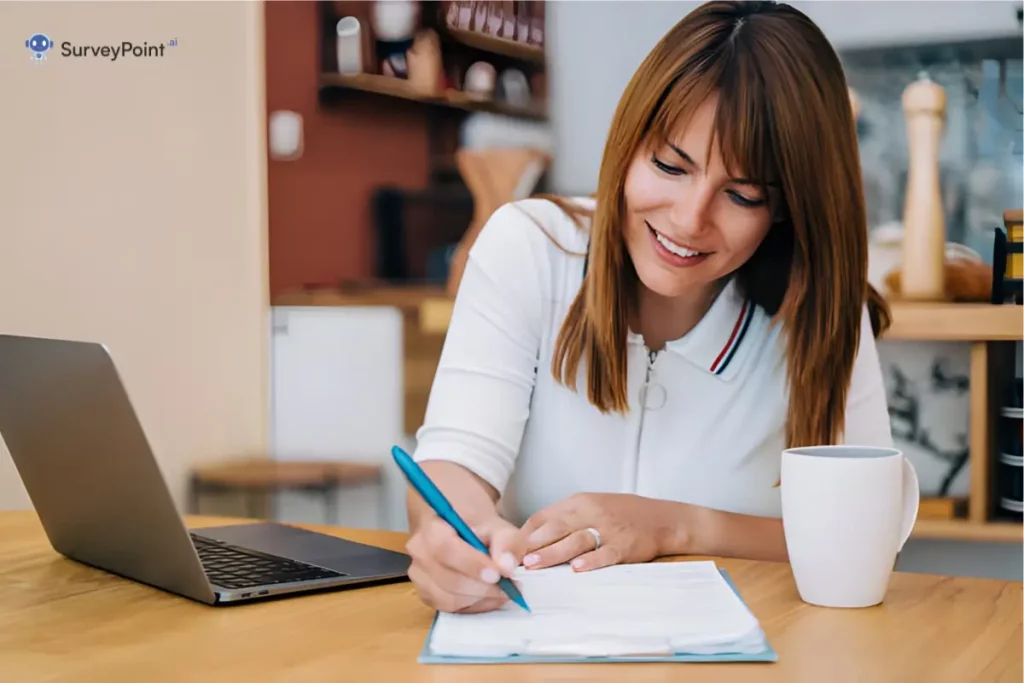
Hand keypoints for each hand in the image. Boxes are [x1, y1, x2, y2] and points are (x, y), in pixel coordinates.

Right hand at [405, 513, 524, 613]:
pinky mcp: (426, 594)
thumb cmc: (475, 525)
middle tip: (510, 587)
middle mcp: (419, 554)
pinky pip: (450, 609)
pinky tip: (489, 596)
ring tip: (504, 591)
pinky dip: (474, 606)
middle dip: (483, 588)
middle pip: (449, 580)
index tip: (497, 574)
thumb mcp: (496, 524)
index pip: (445, 549)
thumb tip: (507, 567)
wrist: (455, 529)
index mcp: (431, 528)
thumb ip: (506, 541)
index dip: (472, 565)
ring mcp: (419, 577)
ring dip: (481, 599)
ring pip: (450, 599)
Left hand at [518, 493, 688, 571]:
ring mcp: (608, 529)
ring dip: (552, 553)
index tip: (507, 550)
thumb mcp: (590, 508)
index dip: (524, 535)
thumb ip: (563, 520)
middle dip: (531, 545)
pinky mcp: (624, 545)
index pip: (543, 516)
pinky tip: (577, 569)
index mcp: (578, 503)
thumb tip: (530, 538)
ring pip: (575, 540)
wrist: (662, 518)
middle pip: (555, 527)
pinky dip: (591, 561)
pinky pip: (605, 553)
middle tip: (511, 559)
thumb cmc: (621, 515)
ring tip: (534, 565)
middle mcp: (590, 512)